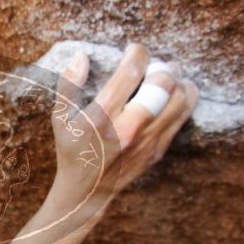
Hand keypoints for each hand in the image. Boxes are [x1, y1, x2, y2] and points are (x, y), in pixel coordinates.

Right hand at [50, 44, 197, 208]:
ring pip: (180, 99)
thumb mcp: (60, 120)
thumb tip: (81, 57)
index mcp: (102, 118)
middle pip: (163, 84)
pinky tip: (173, 94)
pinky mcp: (158, 150)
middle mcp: (128, 128)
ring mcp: (147, 141)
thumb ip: (68, 86)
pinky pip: (182, 117)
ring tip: (167, 76)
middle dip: (162, 66)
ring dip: (178, 81)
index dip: (137, 53)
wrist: (87, 193)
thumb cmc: (72, 151)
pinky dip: (183, 99)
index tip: (133, 50)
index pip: (130, 73)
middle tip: (154, 64)